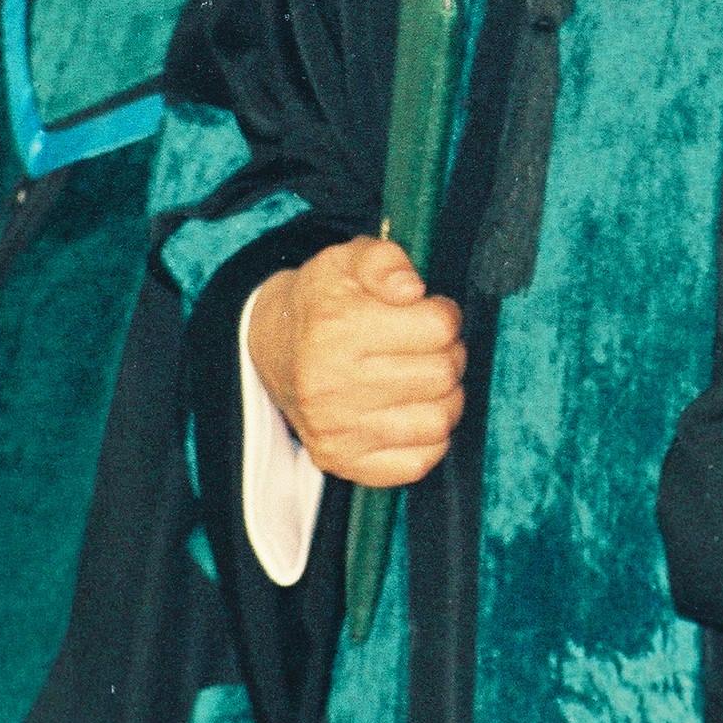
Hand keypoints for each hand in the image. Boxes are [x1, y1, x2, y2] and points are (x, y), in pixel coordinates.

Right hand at [251, 238, 460, 489]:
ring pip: (439, 421)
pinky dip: (428, 438)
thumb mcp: (347, 260)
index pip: (438, 328)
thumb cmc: (323, 303)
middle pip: (442, 375)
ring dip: (444, 397)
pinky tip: (411, 412)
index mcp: (335, 328)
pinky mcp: (343, 463)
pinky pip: (418, 462)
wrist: (274, 349)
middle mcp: (331, 385)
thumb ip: (384, 261)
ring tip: (424, 379)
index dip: (444, 315)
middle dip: (449, 355)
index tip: (429, 314)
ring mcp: (336, 431)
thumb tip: (411, 290)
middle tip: (430, 348)